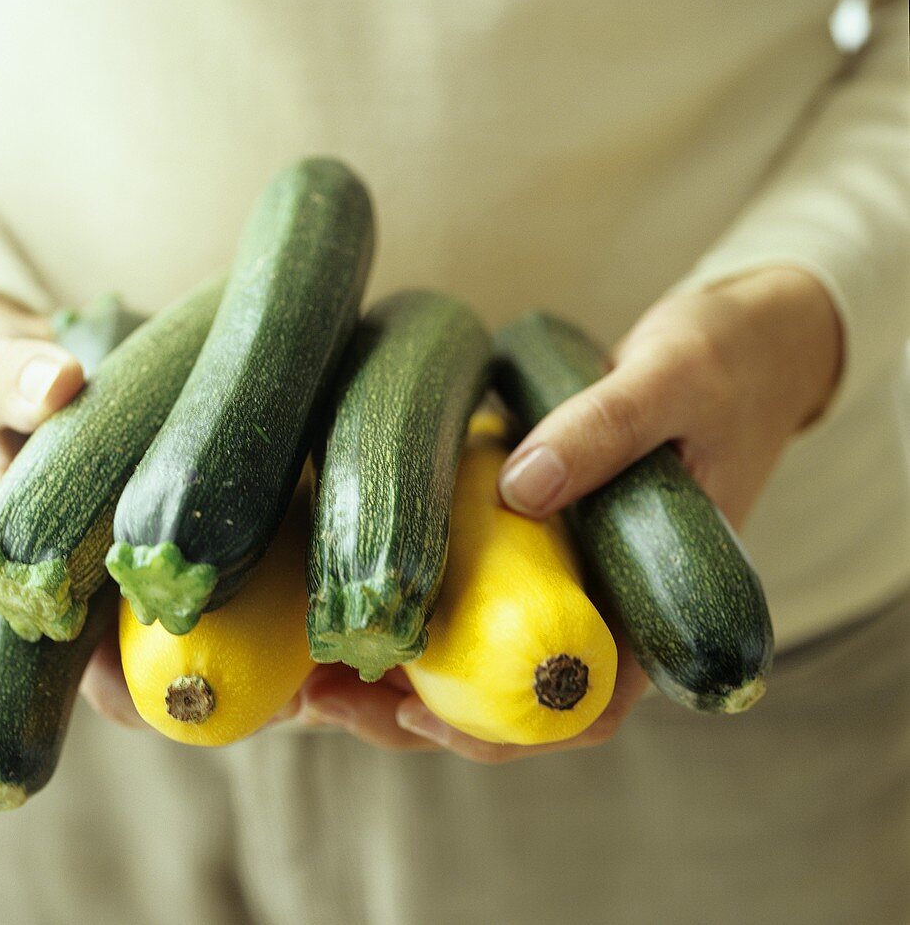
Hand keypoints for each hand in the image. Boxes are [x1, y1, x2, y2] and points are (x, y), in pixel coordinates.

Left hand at [295, 267, 841, 760]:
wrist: (752, 334)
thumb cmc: (729, 364)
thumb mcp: (674, 383)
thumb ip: (606, 432)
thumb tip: (520, 488)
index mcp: (659, 605)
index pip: (581, 707)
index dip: (499, 730)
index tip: (417, 708)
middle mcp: (606, 601)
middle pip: (508, 691)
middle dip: (414, 704)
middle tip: (322, 694)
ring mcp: (569, 567)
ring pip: (482, 642)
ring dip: (401, 657)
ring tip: (314, 655)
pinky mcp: (540, 526)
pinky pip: (477, 573)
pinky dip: (421, 585)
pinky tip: (354, 573)